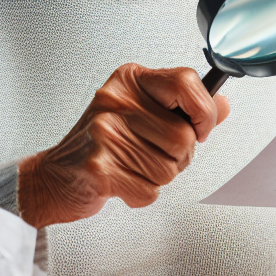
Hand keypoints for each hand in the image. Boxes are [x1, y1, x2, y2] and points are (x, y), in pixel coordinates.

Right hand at [17, 64, 229, 227]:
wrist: (53, 178)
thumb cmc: (100, 145)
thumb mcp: (141, 113)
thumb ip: (183, 107)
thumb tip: (222, 104)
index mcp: (130, 80)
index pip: (187, 82)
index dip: (203, 112)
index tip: (199, 128)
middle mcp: (116, 100)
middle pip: (184, 136)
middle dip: (178, 158)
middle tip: (151, 155)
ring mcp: (105, 132)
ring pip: (170, 167)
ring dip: (157, 177)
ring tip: (131, 168)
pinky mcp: (99, 166)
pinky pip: (150, 190)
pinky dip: (140, 195)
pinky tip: (120, 182)